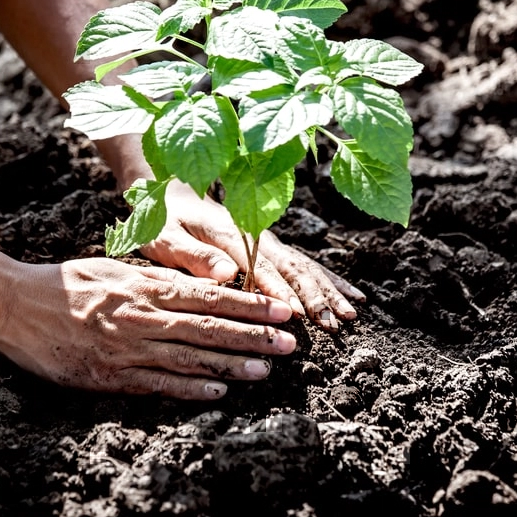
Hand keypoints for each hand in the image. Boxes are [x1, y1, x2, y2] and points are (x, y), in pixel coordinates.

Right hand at [0, 257, 296, 397]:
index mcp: (147, 287)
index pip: (210, 296)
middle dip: (253, 336)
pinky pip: (157, 385)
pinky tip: (218, 392)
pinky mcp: (109, 376)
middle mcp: (143, 317)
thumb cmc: (68, 282)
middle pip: (209, 328)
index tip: (281, 309)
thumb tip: (200, 284)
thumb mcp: (117, 268)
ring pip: (190, 359)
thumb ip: (158, 280)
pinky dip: (190, 389)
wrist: (13, 304)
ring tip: (265, 370)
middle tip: (289, 343)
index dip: (250, 304)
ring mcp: (127, 349)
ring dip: (231, 365)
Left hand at [138, 181, 365, 332]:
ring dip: (328, 291)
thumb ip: (193, 255)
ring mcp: (269, 242)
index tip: (297, 313)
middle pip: (292, 267)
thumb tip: (226, 274)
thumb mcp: (164, 235)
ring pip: (305, 267)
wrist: (176, 192)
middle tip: (333, 324)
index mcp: (231, 233)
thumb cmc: (164, 219)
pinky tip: (352, 297)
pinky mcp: (274, 249)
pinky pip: (306, 265)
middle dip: (315, 296)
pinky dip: (330, 281)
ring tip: (350, 316)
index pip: (260, 266)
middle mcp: (257, 235)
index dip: (279, 290)